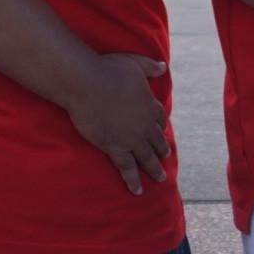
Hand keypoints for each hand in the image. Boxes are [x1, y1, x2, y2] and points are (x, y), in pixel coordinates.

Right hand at [64, 53, 170, 194]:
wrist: (88, 85)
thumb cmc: (109, 70)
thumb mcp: (133, 63)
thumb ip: (149, 66)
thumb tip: (163, 66)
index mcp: (149, 105)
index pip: (159, 118)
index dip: (160, 124)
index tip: (161, 129)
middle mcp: (144, 125)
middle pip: (156, 140)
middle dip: (161, 149)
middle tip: (164, 156)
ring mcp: (131, 138)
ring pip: (146, 158)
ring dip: (154, 168)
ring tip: (159, 178)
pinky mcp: (115, 148)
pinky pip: (127, 168)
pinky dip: (133, 180)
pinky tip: (138, 190)